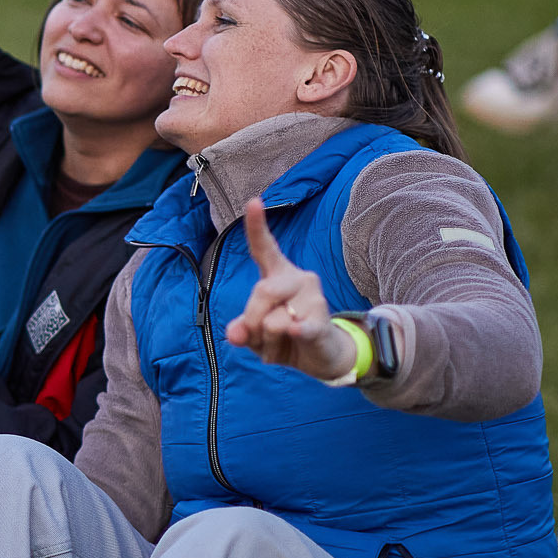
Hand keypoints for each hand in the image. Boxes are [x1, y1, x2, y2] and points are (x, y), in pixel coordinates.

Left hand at [224, 197, 355, 379]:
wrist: (322, 356)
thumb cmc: (284, 336)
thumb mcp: (255, 334)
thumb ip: (241, 330)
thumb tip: (235, 334)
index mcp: (278, 275)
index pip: (264, 249)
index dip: (257, 226)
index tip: (253, 201)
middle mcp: (299, 279)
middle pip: (262, 291)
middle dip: (252, 320)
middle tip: (259, 338)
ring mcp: (313, 299)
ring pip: (273, 319)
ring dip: (268, 343)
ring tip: (283, 343)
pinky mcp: (322, 322)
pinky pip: (300, 327)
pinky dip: (295, 332)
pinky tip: (296, 331)